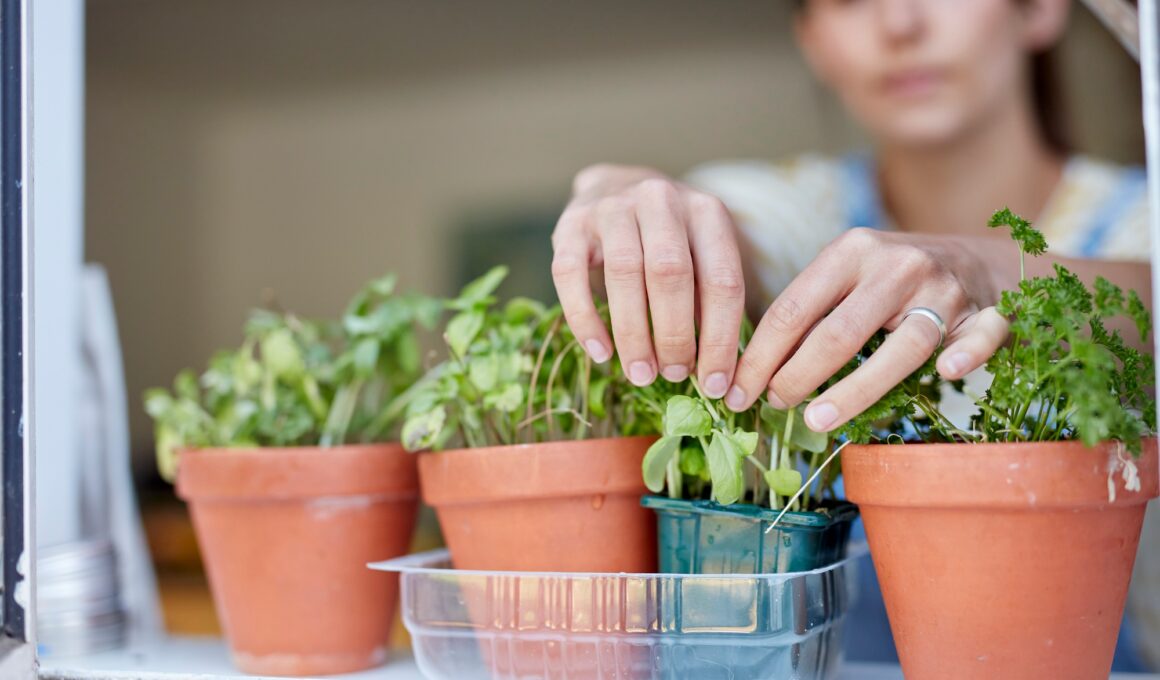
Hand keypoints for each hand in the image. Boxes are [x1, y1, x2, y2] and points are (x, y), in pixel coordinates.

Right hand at [551, 164, 744, 396]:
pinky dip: (585, 319)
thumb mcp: (700, 256)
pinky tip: (601, 353)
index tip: (715, 384)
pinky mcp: (570, 224)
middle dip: (674, 334)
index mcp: (705, 212)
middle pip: (670, 273)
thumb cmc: (668, 240)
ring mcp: (612, 208)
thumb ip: (708, 301)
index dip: (720, 339)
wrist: (615, 188)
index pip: (721, 280)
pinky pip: (570, 275)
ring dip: (633, 333)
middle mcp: (659, 200)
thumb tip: (713, 372)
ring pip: (623, 273)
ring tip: (640, 373)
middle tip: (673, 375)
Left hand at [726, 228, 1009, 431]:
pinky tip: (948, 372)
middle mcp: (897, 265)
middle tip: (772, 407)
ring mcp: (945, 289)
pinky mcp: (988, 313)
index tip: (738, 391)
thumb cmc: (896, 280)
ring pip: (902, 345)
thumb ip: (812, 312)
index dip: (761, 355)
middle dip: (797, 375)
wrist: (983, 261)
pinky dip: (966, 354)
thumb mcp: (850, 277)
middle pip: (840, 331)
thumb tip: (754, 371)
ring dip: (856, 388)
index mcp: (852, 251)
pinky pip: (981, 335)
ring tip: (816, 420)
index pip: (794, 308)